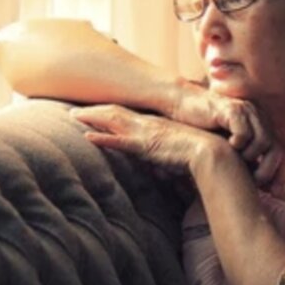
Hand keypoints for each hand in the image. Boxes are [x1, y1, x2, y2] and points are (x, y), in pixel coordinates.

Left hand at [69, 104, 223, 174]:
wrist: (211, 154)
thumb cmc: (199, 157)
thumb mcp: (177, 158)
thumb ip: (164, 163)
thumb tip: (160, 173)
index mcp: (155, 126)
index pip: (127, 116)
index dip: (109, 114)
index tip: (95, 113)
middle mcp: (147, 125)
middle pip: (115, 113)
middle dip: (94, 111)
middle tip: (75, 110)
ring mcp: (145, 133)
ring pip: (112, 121)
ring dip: (91, 118)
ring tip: (73, 116)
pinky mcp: (145, 146)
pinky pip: (119, 141)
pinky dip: (102, 138)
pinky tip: (87, 137)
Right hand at [171, 82, 284, 195]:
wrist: (184, 108)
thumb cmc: (203, 130)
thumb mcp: (227, 148)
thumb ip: (242, 161)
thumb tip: (256, 187)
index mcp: (260, 126)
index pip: (279, 153)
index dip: (278, 174)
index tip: (271, 191)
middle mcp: (258, 117)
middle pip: (275, 150)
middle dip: (267, 171)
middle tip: (256, 183)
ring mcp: (247, 111)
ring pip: (263, 141)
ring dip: (251, 157)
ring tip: (240, 163)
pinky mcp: (232, 108)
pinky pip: (244, 131)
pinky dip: (239, 143)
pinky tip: (229, 147)